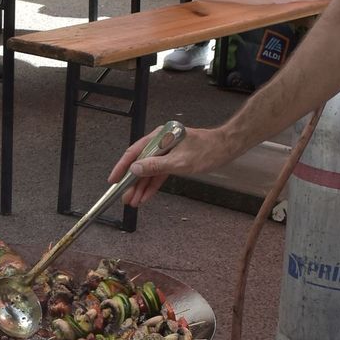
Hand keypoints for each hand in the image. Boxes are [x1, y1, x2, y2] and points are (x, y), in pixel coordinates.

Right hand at [110, 124, 228, 207]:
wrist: (225, 148)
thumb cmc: (207, 150)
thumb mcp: (180, 161)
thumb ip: (156, 166)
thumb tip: (135, 169)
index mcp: (159, 137)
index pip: (134, 152)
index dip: (122, 167)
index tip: (113, 180)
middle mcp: (160, 143)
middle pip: (140, 164)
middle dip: (132, 182)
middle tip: (124, 197)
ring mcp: (166, 152)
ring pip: (149, 172)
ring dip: (142, 187)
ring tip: (134, 201)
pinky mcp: (173, 160)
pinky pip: (159, 174)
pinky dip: (153, 185)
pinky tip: (146, 195)